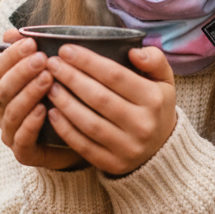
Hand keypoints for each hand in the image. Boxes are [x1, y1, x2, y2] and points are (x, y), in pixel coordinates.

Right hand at [0, 28, 86, 170]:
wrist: (84, 139)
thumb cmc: (68, 100)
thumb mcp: (57, 73)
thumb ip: (39, 54)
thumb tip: (12, 32)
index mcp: (8, 87)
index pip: (2, 66)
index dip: (14, 54)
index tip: (32, 42)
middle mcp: (4, 109)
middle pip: (5, 87)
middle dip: (22, 71)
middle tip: (42, 59)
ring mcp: (11, 132)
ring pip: (13, 111)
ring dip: (29, 93)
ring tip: (47, 80)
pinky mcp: (23, 152)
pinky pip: (22, 138)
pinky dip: (31, 123)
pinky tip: (44, 110)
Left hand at [43, 43, 176, 175]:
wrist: (162, 148)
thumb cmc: (155, 105)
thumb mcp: (164, 80)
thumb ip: (154, 59)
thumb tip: (133, 51)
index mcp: (154, 99)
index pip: (115, 75)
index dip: (87, 61)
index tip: (65, 49)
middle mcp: (142, 124)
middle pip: (98, 97)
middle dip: (71, 78)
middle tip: (52, 64)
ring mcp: (128, 147)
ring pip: (89, 123)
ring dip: (65, 102)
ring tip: (50, 86)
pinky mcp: (114, 164)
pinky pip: (84, 146)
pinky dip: (65, 129)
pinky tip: (52, 112)